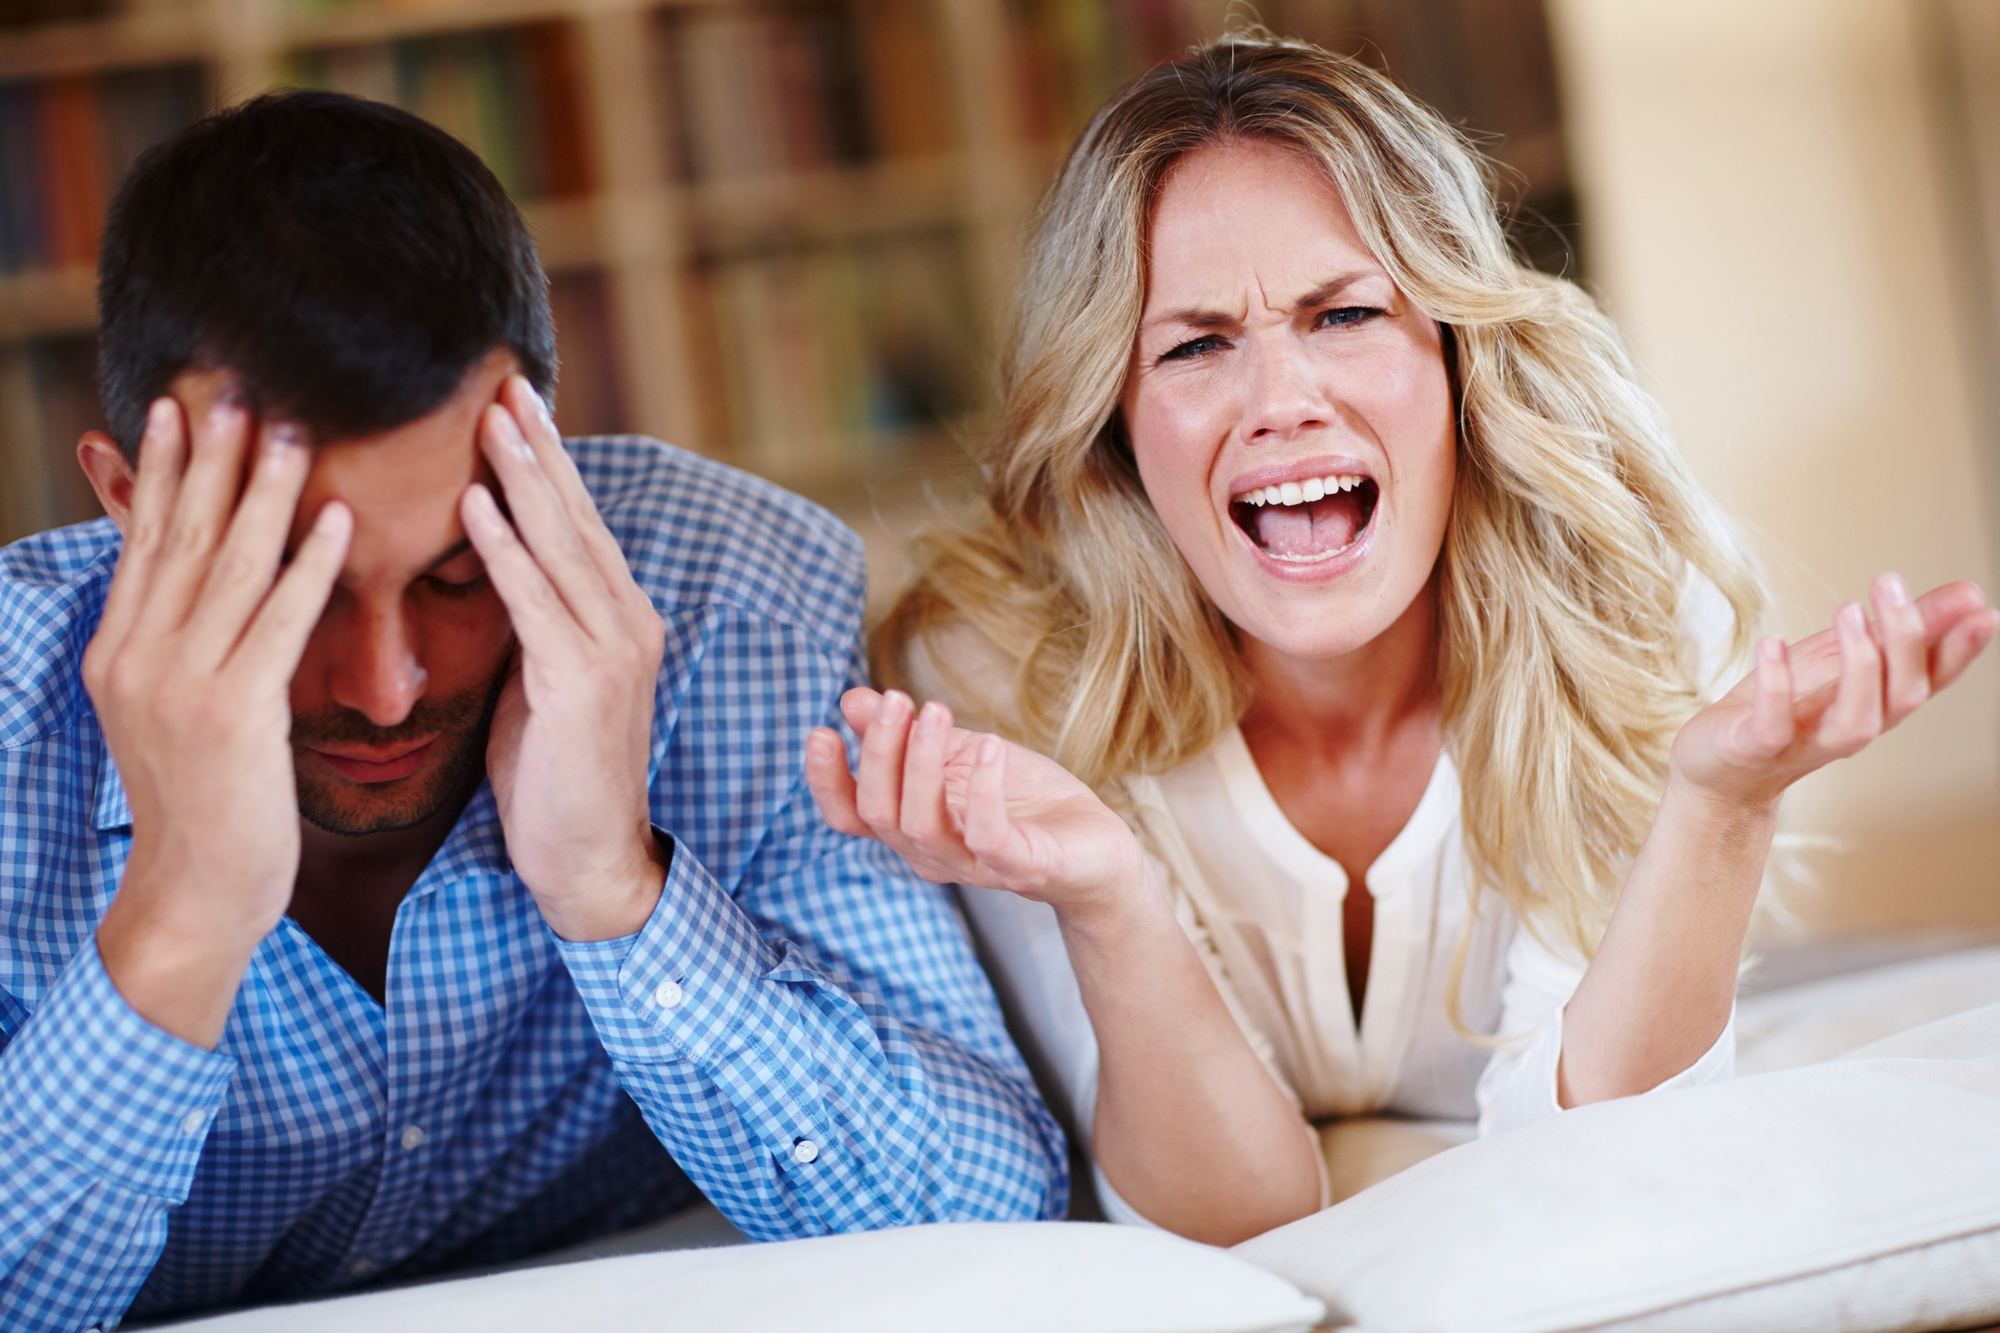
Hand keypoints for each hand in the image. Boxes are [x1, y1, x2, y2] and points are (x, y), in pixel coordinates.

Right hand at [87, 385, 351, 1046]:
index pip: (145, 542)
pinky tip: (335, 520)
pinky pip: (278, 623)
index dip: (161, 472)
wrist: (195, 897)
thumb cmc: (206, 807)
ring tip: (291, 429)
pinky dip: (306, 566)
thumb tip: (195, 589)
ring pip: (228, 568)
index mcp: (121, 652)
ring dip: (262, 493)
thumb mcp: (172, 715)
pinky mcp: (234, 714)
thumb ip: (183, 648)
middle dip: (209, 460)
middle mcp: (140, 657)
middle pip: (182, 538)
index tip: (178, 407)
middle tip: (236, 387)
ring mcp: (181, 684)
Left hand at [460, 376, 667, 940]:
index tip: (514, 406)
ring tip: (489, 418)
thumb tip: (494, 572)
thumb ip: (532, 627)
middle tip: (502, 381)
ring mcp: (613, 652)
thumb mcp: (542, 687)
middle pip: (576, 517)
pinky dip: (503, 548)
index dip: (548, 463)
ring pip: (561, 545)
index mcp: (621, 621)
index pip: (578, 526)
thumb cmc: (555, 783)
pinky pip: (536, 601)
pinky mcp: (584, 684)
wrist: (589, 864)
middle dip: (539, 447)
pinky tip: (474, 502)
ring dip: (522, 476)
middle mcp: (629, 623)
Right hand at [804, 689, 1145, 930]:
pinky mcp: (1021, 866)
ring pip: (920, 826)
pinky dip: (982, 792)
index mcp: (911, 826)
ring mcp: (974, 864)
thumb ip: (910, 734)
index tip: (822, 732)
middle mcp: (932, 852)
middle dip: (878, 753)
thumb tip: (853, 698)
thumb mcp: (960, 755)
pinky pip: (988, 838)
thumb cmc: (1023, 801)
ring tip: (935, 710)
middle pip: (878, 814)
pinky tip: (987, 747)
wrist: (1095, 846)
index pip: (849, 815)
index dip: (826, 780)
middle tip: (893, 698)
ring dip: (921, 764)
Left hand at [1670, 574, 1997, 809]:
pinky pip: (1775, 723)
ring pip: (1857, 721)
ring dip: (1860, 665)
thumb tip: (1968, 594)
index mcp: (1877, 703)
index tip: (1983, 613)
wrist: (1718, 768)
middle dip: (1905, 640)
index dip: (1960, 651)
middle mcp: (1854, 728)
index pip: (1932, 679)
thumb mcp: (1840, 657)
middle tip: (1889, 583)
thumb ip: (1897, 631)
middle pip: (1903, 696)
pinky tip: (1772, 642)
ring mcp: (1807, 743)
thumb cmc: (1786, 708)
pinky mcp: (1759, 749)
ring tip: (1849, 610)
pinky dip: (1778, 682)